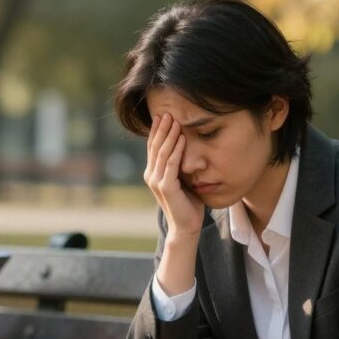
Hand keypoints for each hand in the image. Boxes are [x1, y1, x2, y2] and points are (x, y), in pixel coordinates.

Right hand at [144, 115, 203, 238]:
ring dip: (169, 135)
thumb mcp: (181, 180)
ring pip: (162, 153)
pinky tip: (182, 138)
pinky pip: (172, 163)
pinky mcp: (166, 187)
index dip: (157, 131)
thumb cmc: (187, 204)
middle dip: (161, 129)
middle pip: (155, 147)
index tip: (162, 116)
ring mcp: (157, 182)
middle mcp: (151, 176)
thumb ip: (178, 167)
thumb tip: (185, 148)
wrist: (186, 226)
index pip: (153, 148)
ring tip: (175, 120)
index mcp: (153, 174)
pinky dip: (177, 149)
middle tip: (167, 113)